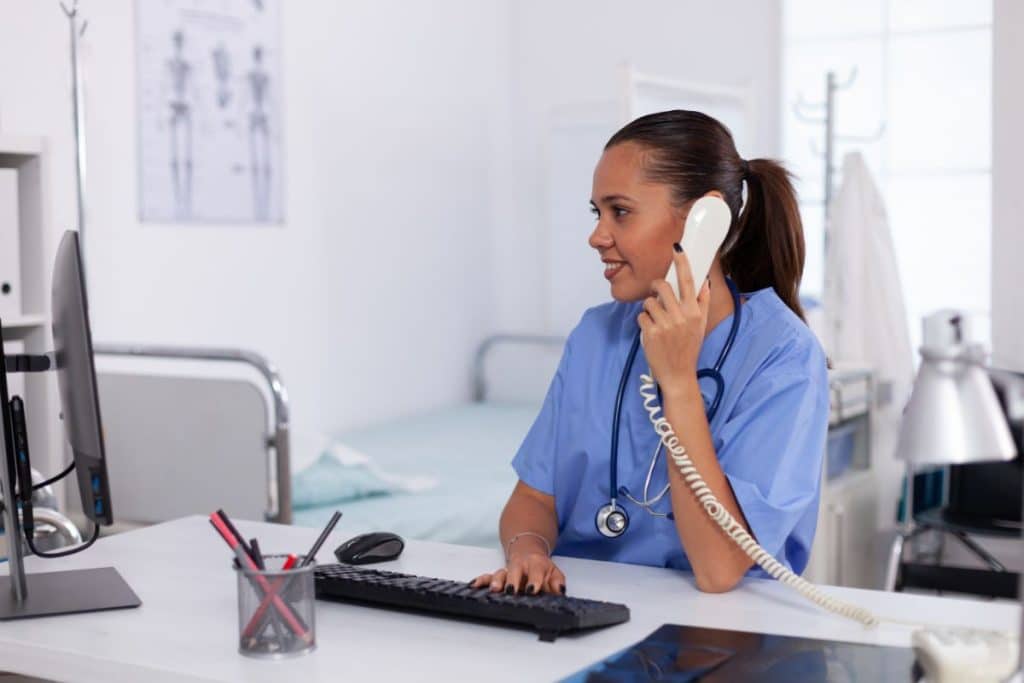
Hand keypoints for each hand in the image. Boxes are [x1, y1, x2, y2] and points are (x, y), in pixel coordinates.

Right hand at [469, 544, 565, 594]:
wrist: (529, 554)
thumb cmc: (542, 568)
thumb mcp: (554, 574)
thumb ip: (557, 583)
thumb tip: (560, 591)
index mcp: (536, 564)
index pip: (536, 571)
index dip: (534, 580)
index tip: (532, 590)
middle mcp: (520, 566)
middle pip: (515, 571)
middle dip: (512, 580)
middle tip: (511, 590)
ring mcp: (508, 570)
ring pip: (500, 573)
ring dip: (496, 581)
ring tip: (493, 589)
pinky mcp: (498, 576)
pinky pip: (488, 577)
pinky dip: (481, 580)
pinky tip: (474, 585)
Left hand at [638, 247, 710, 394]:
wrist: (678, 375)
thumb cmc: (688, 349)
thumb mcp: (700, 326)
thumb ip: (702, 303)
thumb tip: (705, 282)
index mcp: (695, 312)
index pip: (688, 281)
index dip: (682, 262)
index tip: (676, 248)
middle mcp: (681, 316)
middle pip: (663, 286)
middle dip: (656, 288)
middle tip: (657, 296)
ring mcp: (666, 325)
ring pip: (649, 302)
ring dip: (649, 309)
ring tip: (656, 321)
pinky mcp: (651, 333)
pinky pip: (641, 316)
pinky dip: (643, 322)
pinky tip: (651, 332)